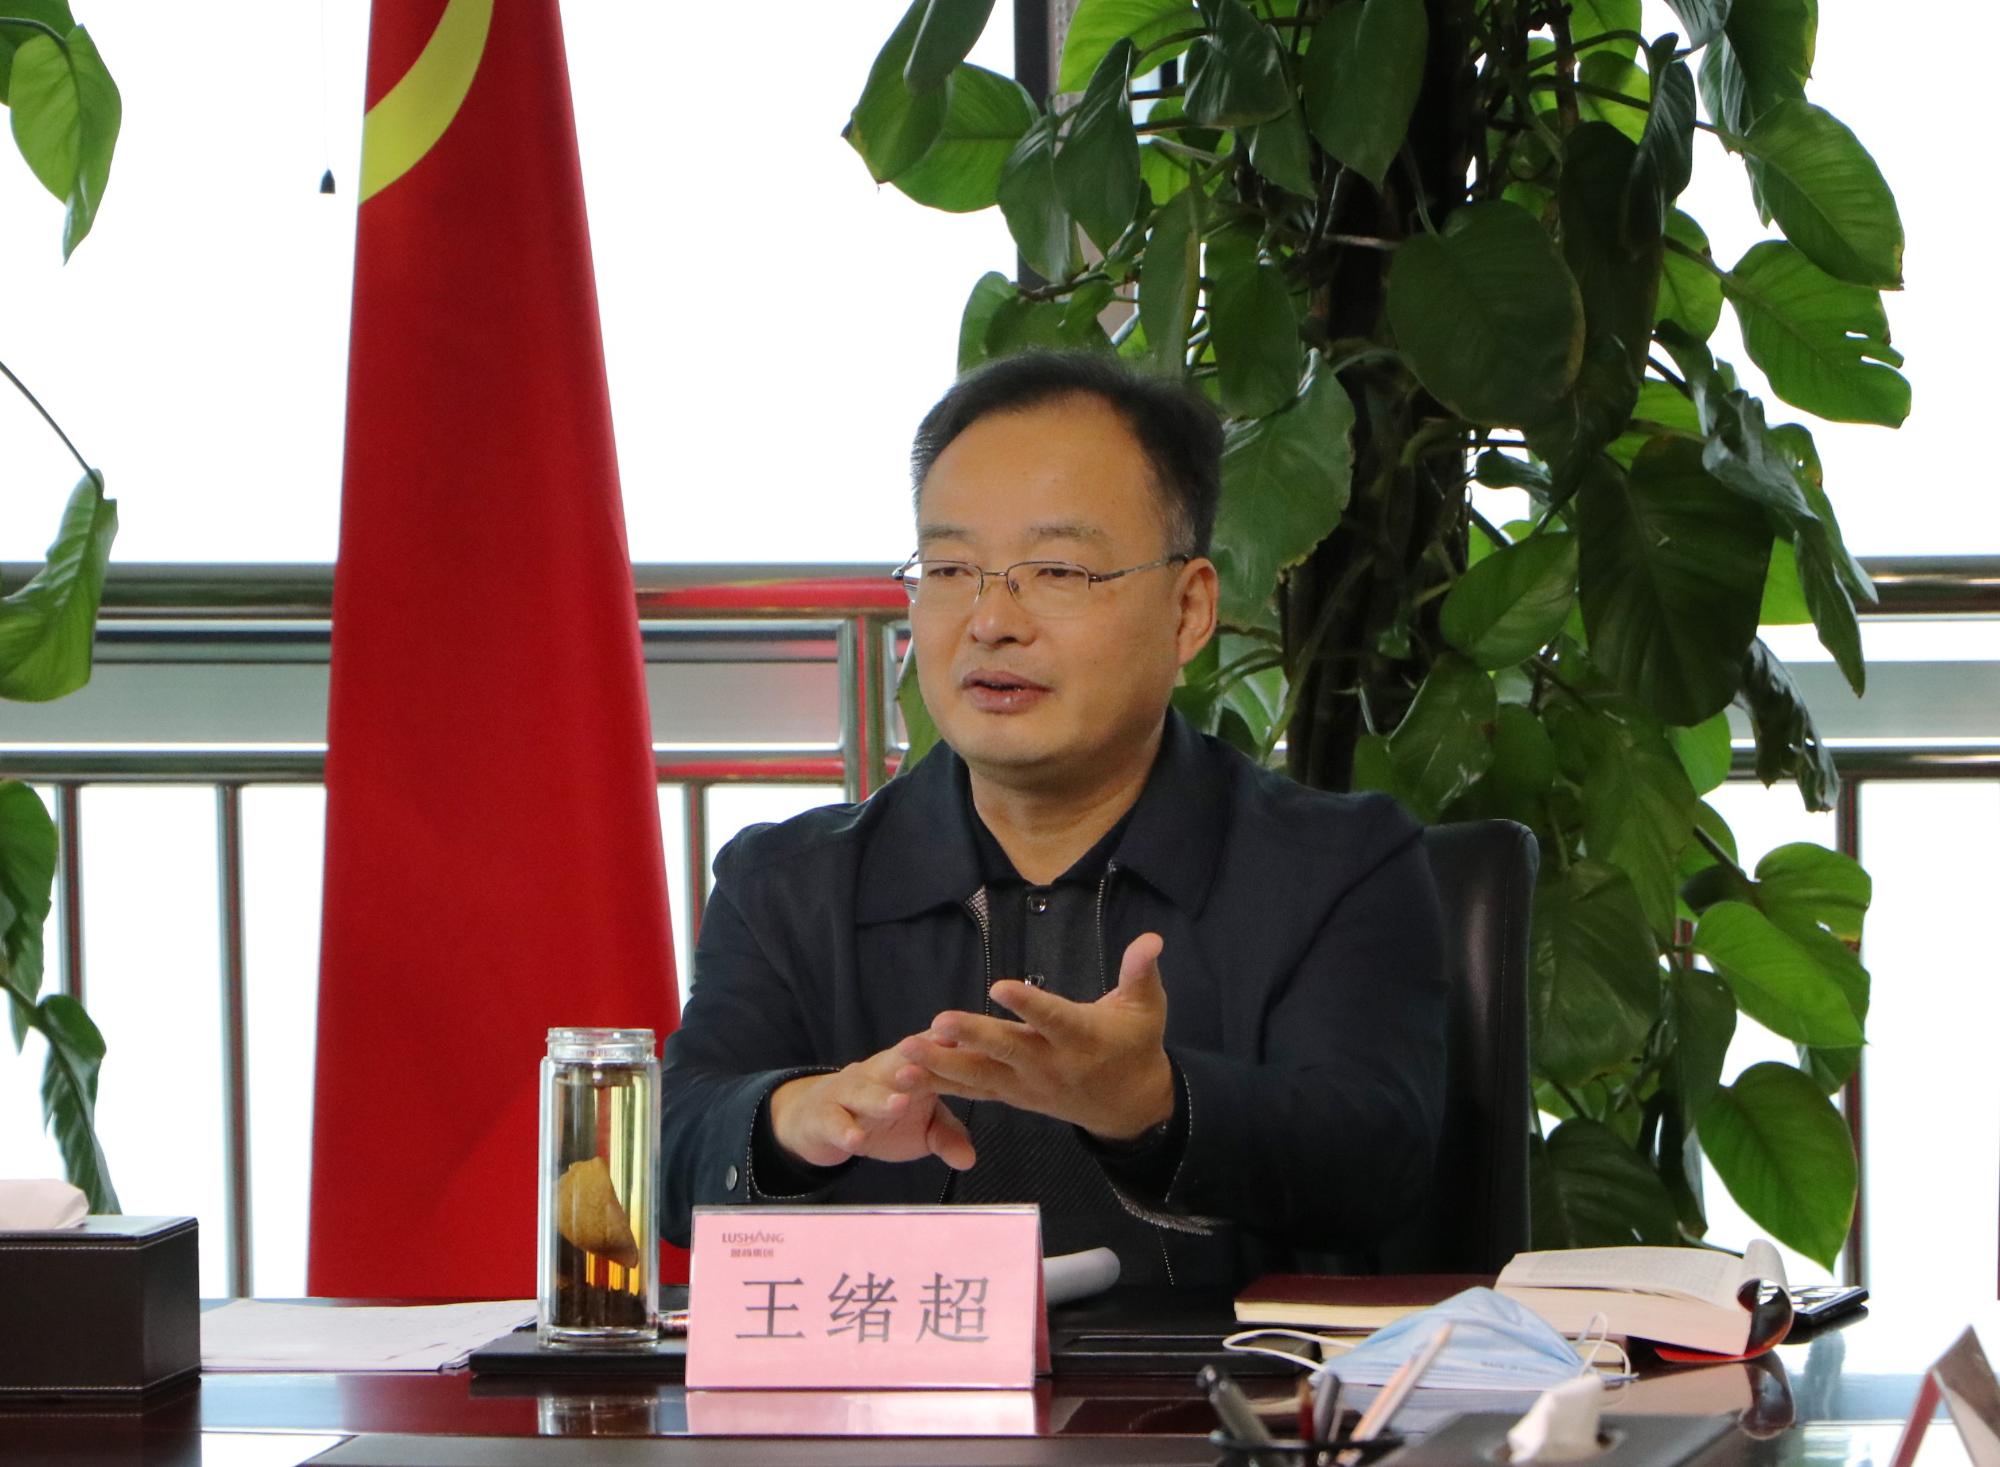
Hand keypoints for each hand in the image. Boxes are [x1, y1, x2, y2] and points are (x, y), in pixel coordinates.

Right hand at [766, 1043, 975, 1171]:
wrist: (821, 1117)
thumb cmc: (882, 1113)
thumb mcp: (920, 1128)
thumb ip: (947, 1137)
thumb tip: (969, 1160)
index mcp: (910, 1068)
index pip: (935, 1052)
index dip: (956, 1048)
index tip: (979, 1042)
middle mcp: (880, 1072)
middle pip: (902, 1061)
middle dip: (921, 1057)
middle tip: (941, 1054)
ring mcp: (851, 1091)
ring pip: (867, 1091)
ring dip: (883, 1097)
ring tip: (900, 1104)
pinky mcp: (825, 1114)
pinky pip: (835, 1120)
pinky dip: (844, 1129)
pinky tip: (855, 1139)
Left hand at [904, 932, 1174, 1141]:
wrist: (1129, 1106)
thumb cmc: (1136, 1045)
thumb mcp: (1147, 1007)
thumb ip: (1141, 971)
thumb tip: (1152, 938)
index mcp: (1082, 1037)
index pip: (1053, 1019)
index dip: (1028, 1004)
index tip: (999, 985)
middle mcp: (1051, 1064)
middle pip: (1007, 1049)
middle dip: (973, 1036)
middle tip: (939, 1021)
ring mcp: (1028, 1085)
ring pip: (981, 1076)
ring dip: (941, 1066)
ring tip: (906, 1052)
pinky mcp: (1013, 1096)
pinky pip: (973, 1091)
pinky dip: (942, 1083)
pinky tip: (907, 1073)